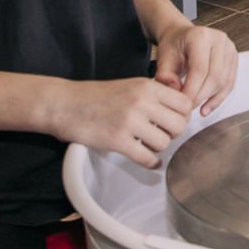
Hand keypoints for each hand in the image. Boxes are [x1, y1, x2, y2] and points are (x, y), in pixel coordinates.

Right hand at [47, 77, 194, 168]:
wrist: (64, 104)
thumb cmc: (96, 96)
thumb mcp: (130, 85)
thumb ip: (153, 95)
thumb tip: (179, 111)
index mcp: (147, 86)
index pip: (184, 103)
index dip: (183, 115)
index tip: (173, 121)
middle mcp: (142, 102)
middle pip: (179, 125)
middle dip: (173, 134)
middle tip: (162, 134)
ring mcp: (130, 121)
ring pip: (164, 142)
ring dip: (158, 147)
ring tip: (147, 144)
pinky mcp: (117, 140)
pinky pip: (146, 157)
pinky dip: (151, 162)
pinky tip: (148, 161)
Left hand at [154, 23, 238, 117]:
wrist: (182, 36)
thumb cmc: (173, 46)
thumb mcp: (163, 58)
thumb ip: (165, 75)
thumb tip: (177, 90)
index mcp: (200, 36)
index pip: (200, 68)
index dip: (192, 90)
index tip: (182, 104)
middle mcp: (218, 40)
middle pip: (215, 76)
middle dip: (201, 96)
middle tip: (188, 108)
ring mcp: (229, 48)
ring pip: (224, 81)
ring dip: (210, 98)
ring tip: (196, 108)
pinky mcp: (234, 58)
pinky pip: (229, 83)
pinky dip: (219, 98)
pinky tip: (207, 107)